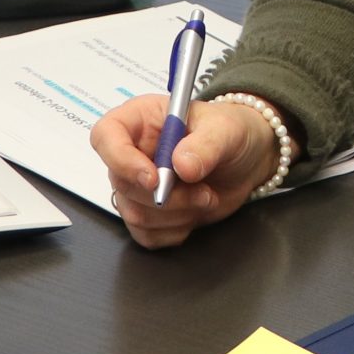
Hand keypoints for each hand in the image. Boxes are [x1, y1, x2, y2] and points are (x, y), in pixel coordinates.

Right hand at [88, 94, 281, 249]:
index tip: (154, 178)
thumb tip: (181, 166)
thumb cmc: (230, 130)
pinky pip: (146, 234)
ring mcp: (137, 184)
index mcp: (139, 119)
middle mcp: (132, 152)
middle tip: (202, 191)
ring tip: (206, 197)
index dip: (121, 160)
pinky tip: (195, 212)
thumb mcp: (225, 129)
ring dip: (176, 214)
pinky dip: (175, 230)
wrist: (247, 158)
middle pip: (121, 183)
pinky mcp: (149, 212)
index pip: (105, 137)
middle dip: (166, 197)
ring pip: (134, 213)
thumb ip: (205, 144)